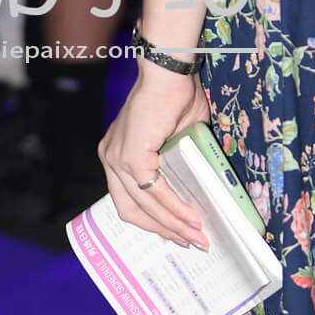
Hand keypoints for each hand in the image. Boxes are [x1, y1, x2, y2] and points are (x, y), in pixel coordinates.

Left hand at [97, 62, 210, 248]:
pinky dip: (175, 208)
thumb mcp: (180, 138)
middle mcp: (110, 159)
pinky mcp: (130, 157)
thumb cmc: (176, 95)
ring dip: (173, 224)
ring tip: (198, 236)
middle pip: (130, 210)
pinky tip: (193, 218)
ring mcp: (116, 159)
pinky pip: (154, 192)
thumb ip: (182, 163)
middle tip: (189, 242)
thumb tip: (203, 187)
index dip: (152, 220)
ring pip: (144, 205)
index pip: (129, 198)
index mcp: (116, 154)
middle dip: (162, 231)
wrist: (169, 72)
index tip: (177, 233)